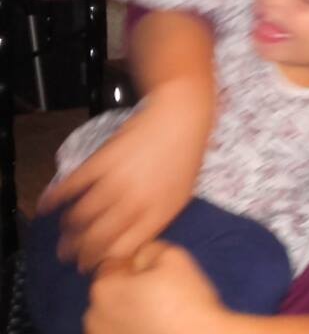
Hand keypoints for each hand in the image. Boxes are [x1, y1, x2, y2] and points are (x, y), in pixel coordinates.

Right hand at [37, 81, 208, 270]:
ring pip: (81, 218)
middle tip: (71, 257)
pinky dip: (55, 198)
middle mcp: (135, 203)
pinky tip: (47, 205)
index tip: (93, 265)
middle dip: (80, 254)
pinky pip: (71, 186)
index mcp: (158, 214)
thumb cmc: (185, 156)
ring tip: (64, 235)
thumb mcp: (181, 195)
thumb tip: (133, 242)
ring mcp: (116, 182)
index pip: (122, 250)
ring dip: (68, 230)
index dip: (103, 262)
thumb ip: (157, 220)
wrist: (180, 118)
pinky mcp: (101, 162)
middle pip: (97, 239)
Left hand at [85, 242, 226, 333]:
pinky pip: (122, 333)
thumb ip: (149, 249)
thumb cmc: (186, 303)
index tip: (157, 274)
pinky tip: (156, 330)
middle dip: (129, 291)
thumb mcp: (174, 257)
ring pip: (114, 319)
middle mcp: (93, 317)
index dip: (137, 266)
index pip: (114, 267)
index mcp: (104, 289)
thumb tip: (140, 257)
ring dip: (129, 315)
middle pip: (111, 294)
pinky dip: (133, 331)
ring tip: (160, 316)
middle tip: (160, 295)